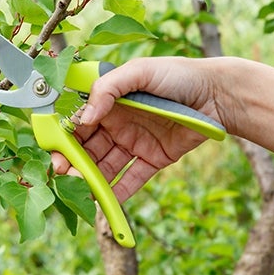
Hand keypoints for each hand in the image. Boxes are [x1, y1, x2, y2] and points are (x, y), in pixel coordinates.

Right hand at [51, 57, 226, 201]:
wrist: (218, 93)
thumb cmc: (178, 74)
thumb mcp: (139, 71)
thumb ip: (107, 89)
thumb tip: (84, 118)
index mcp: (109, 102)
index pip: (79, 124)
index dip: (65, 139)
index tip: (55, 153)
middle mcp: (118, 124)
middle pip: (88, 149)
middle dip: (73, 164)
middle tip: (63, 176)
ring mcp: (135, 143)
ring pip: (106, 167)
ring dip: (92, 180)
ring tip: (81, 191)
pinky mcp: (153, 159)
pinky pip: (132, 179)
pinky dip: (118, 193)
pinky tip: (105, 203)